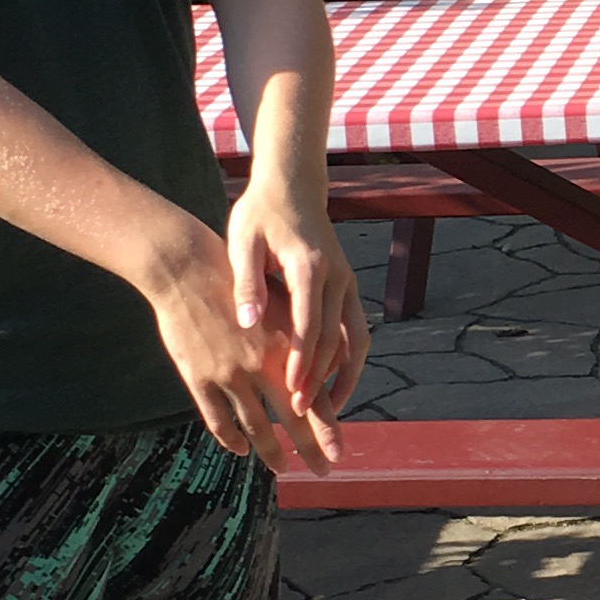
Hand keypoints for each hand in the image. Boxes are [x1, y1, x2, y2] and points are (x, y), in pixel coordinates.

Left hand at [226, 174, 369, 469]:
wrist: (293, 184)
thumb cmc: (260, 213)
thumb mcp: (243, 241)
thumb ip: (246, 282)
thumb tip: (247, 322)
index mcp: (310, 268)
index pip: (310, 326)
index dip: (302, 363)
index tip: (291, 394)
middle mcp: (337, 278)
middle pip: (337, 340)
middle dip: (322, 380)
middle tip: (306, 415)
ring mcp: (347, 282)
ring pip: (356, 339)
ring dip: (345, 377)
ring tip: (330, 411)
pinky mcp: (347, 286)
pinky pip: (355, 331)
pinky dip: (347, 360)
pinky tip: (331, 382)